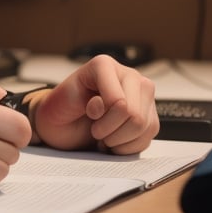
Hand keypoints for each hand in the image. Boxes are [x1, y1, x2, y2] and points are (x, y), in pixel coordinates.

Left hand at [32, 55, 158, 154]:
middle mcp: (129, 75)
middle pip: (134, 116)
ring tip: (105, 134)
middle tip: (96, 130)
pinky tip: (115, 139)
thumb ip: (82, 100)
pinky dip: (128, 146)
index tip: (88, 115)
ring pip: (144, 127)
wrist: (63, 124)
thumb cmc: (62, 109)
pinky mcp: (149, 114)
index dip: (102, 118)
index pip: (119, 102)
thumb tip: (102, 106)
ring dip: (119, 140)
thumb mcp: (63, 101)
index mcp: (105, 66)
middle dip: (111, 132)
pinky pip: (147, 138)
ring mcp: (142, 94)